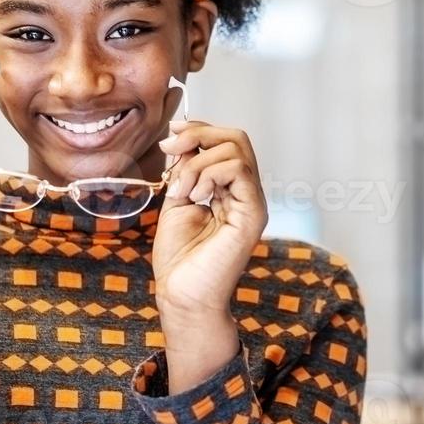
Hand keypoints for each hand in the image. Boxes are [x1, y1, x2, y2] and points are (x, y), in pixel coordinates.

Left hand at [152, 120, 267, 351]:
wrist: (182, 294)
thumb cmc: (179, 258)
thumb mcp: (177, 199)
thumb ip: (184, 169)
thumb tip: (182, 138)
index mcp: (230, 190)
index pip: (226, 143)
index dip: (199, 129)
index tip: (171, 133)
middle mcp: (246, 194)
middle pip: (236, 138)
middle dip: (199, 134)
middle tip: (170, 150)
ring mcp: (253, 203)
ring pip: (236, 150)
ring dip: (198, 161)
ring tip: (182, 190)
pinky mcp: (254, 213)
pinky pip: (239, 170)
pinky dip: (208, 173)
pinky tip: (195, 195)